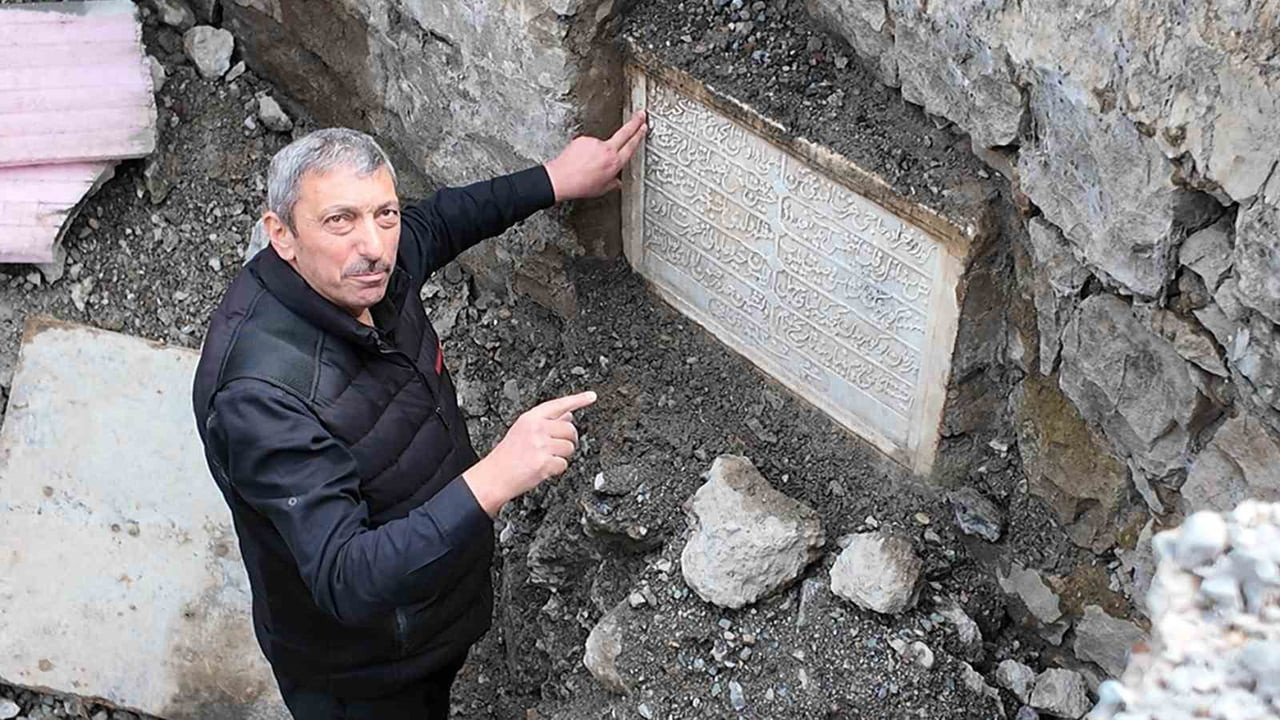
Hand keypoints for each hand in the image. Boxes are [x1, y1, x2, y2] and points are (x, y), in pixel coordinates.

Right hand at [462, 390, 597, 515]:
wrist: (494, 476)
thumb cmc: (508, 455)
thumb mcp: (522, 430)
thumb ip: (545, 422)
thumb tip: (568, 415)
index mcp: (531, 417)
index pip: (559, 405)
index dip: (578, 400)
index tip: (592, 396)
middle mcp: (536, 428)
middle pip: (570, 430)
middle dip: (568, 440)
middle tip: (555, 448)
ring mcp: (540, 445)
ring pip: (569, 448)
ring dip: (561, 456)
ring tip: (544, 458)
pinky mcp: (544, 462)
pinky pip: (564, 464)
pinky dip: (556, 469)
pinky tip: (542, 469)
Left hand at [543, 111, 647, 201]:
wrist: (561, 179)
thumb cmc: (580, 185)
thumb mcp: (602, 189)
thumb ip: (613, 182)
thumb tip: (617, 181)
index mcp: (614, 163)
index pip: (631, 146)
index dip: (638, 135)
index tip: (643, 128)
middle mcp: (606, 150)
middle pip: (625, 132)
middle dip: (634, 122)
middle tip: (640, 114)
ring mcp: (594, 143)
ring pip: (601, 144)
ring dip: (596, 152)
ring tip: (587, 165)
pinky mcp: (583, 139)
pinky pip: (588, 144)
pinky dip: (586, 151)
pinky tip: (580, 161)